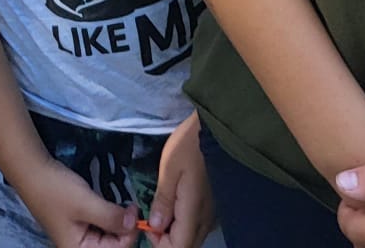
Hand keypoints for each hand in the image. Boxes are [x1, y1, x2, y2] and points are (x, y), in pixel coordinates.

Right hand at [22, 156, 139, 246]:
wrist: (33, 171)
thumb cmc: (57, 190)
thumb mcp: (86, 203)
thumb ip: (112, 217)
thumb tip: (135, 223)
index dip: (130, 232)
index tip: (135, 208)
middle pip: (114, 246)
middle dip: (125, 228)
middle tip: (130, 204)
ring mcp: (81, 238)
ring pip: (110, 236)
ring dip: (118, 222)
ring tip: (123, 204)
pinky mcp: (81, 226)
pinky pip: (102, 228)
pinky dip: (110, 217)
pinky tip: (112, 205)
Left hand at [145, 114, 216, 246]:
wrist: (216, 130)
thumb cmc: (190, 145)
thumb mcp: (170, 168)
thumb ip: (164, 201)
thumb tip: (154, 227)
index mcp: (194, 213)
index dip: (160, 244)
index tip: (147, 224)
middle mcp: (206, 220)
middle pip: (186, 246)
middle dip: (166, 240)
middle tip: (153, 215)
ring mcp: (212, 214)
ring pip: (192, 237)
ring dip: (175, 232)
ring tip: (161, 208)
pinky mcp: (213, 206)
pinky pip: (197, 226)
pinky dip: (183, 223)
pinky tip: (175, 203)